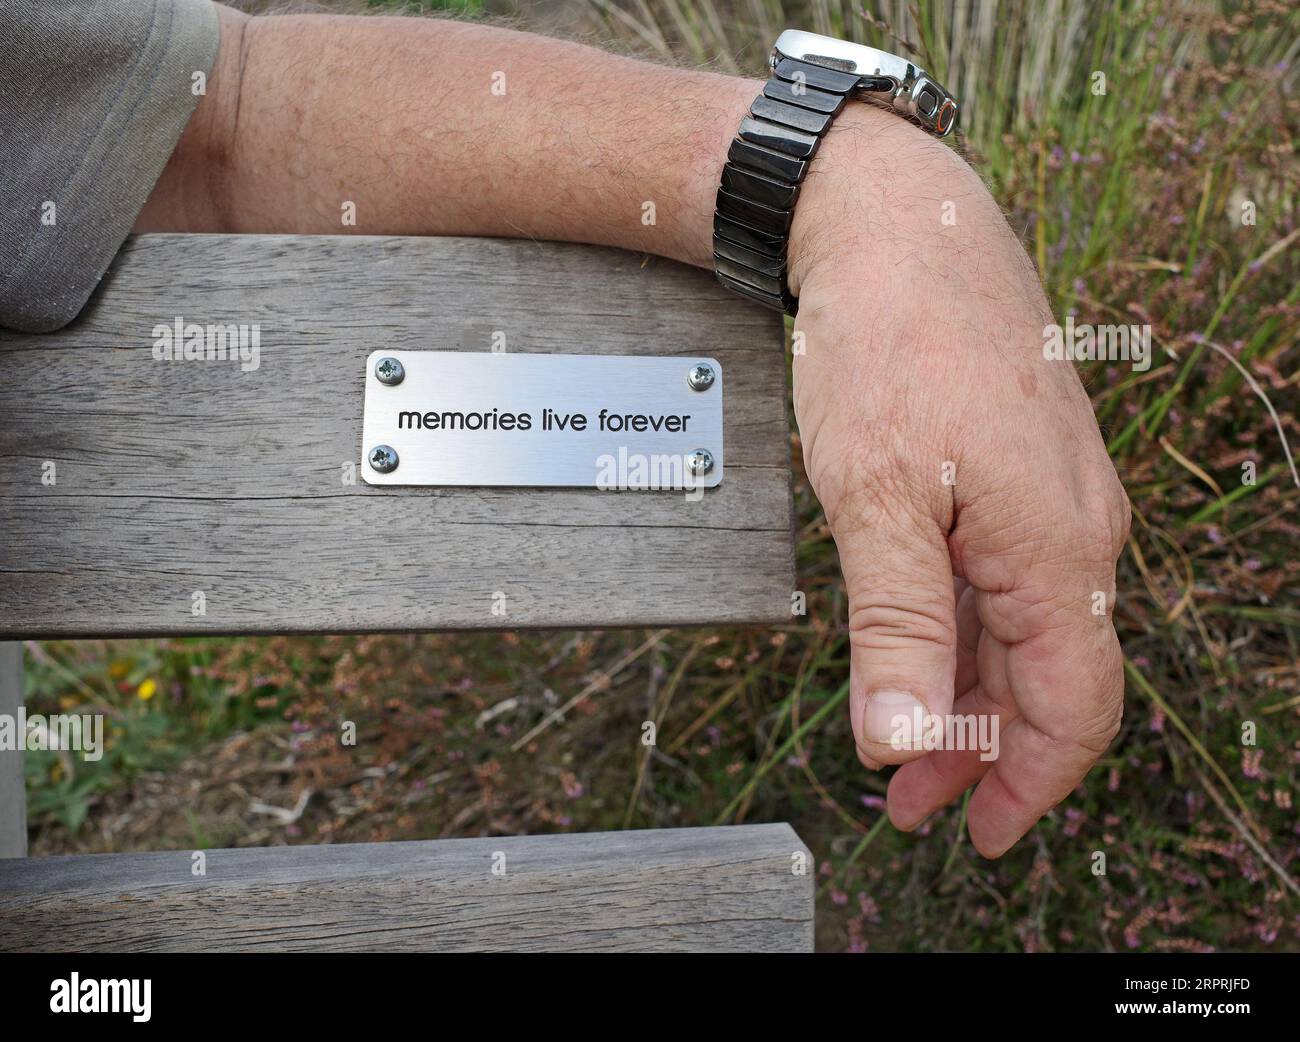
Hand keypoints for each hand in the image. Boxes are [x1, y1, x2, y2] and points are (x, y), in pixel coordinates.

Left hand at [787, 106, 1130, 856]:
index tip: (978, 832)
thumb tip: (898, 742)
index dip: (1029, 782)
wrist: (896, 223)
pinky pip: (998, 575)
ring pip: (1017, 628)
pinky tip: (915, 651)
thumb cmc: (889, 346)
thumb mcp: (876, 500)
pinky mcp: (1011, 469)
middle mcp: (1071, 529)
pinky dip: (958, 630)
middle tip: (908, 801)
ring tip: (900, 744)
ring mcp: (1045, 496)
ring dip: (962, 694)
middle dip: (978, 749)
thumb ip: (895, 627)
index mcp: (1057, 549)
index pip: (1073, 706)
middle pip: (1043, 676)